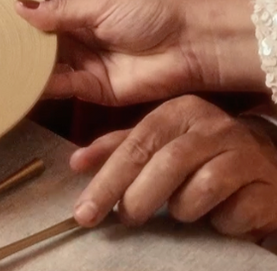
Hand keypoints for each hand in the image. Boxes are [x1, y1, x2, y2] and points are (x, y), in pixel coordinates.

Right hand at [15, 0, 259, 104]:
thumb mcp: (100, 4)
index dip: (22, 22)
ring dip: (28, 67)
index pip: (44, 19)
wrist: (191, 44)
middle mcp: (81, 41)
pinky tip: (23, 80)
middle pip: (44, 47)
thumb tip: (18, 7)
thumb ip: (60, 11)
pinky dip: (46, 85)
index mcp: (82, 15)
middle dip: (20, 48)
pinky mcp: (98, 91)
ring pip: (50, 68)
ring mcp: (88, 67)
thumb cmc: (149, 12)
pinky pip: (66, 88)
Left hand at [70, 95, 276, 238]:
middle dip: (137, 199)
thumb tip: (76, 163)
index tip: (84, 212)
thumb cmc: (203, 152)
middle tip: (125, 219)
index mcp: (181, 111)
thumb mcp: (161, 141)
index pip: (136, 144)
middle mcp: (214, 126)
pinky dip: (220, 223)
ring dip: (183, 209)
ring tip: (182, 210)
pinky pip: (234, 215)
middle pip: (165, 165)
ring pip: (200, 191)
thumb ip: (120, 148)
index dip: (107, 180)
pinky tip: (220, 217)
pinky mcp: (268, 188)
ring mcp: (246, 155)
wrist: (270, 162)